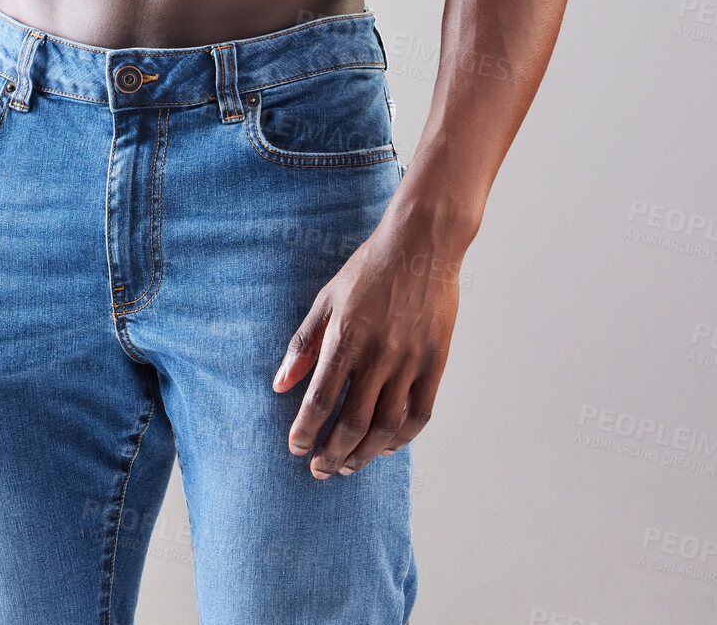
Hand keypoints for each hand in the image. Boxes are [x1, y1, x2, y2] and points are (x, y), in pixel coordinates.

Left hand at [271, 219, 460, 477]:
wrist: (421, 246)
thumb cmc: (368, 269)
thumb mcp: (327, 299)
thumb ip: (303, 345)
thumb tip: (280, 385)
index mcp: (346, 337)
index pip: (320, 400)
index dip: (305, 431)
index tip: (296, 448)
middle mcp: (378, 354)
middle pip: (352, 423)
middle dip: (332, 454)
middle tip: (319, 470)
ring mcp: (410, 360)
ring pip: (386, 427)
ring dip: (364, 455)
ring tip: (348, 468)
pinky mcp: (436, 362)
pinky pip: (420, 414)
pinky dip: (403, 438)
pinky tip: (386, 447)